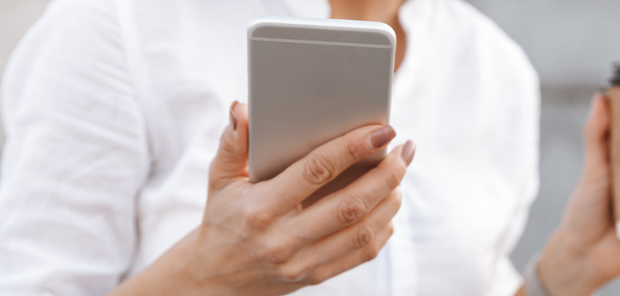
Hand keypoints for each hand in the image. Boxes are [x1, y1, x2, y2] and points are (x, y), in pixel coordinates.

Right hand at [109, 101, 415, 295]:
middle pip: (350, 205)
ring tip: (401, 172)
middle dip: (386, 174)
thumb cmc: (223, 217)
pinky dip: (382, 227)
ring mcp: (301, 262)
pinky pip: (361, 253)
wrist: (215, 278)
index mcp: (260, 208)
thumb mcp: (219, 179)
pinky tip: (389, 204)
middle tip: (405, 149)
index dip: (352, 149)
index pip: (315, 172)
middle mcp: (283, 239)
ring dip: (390, 199)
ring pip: (361, 230)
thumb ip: (232, 142)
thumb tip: (242, 108)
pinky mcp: (315, 276)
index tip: (381, 130)